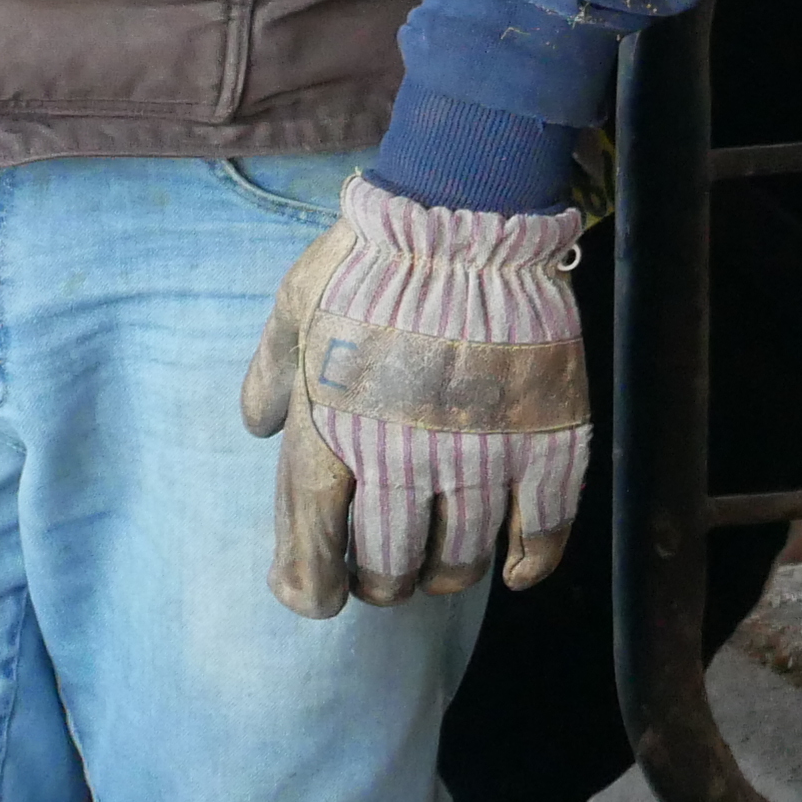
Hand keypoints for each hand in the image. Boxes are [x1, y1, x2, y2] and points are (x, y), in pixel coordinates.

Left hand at [239, 177, 587, 619]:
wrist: (464, 207)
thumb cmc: (369, 258)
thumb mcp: (295, 305)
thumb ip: (269, 371)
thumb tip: (256, 425)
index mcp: (331, 431)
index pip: (312, 551)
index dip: (312, 589)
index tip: (318, 594)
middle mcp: (401, 456)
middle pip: (387, 568)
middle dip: (379, 581)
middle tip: (385, 568)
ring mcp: (479, 452)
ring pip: (459, 562)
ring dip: (443, 574)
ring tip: (439, 560)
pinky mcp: (545, 438)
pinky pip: (541, 534)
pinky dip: (528, 562)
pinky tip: (514, 565)